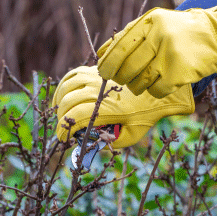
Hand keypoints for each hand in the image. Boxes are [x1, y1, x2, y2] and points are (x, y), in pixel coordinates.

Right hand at [52, 66, 193, 147]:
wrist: (157, 92)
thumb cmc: (145, 116)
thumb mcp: (130, 136)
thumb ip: (110, 142)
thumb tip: (91, 146)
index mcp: (107, 109)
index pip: (75, 117)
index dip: (63, 130)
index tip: (62, 139)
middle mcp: (99, 91)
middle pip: (67, 102)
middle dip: (61, 117)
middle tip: (64, 128)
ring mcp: (97, 77)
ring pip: (67, 86)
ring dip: (59, 100)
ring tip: (61, 112)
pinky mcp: (97, 69)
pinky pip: (73, 74)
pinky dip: (64, 85)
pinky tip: (65, 95)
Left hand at [96, 1, 216, 97]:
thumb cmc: (179, 31)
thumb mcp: (155, 23)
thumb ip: (129, 35)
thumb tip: (100, 54)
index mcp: (149, 22)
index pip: (120, 46)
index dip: (108, 62)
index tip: (103, 72)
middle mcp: (159, 36)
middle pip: (127, 67)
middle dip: (120, 77)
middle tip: (120, 80)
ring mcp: (170, 55)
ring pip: (139, 82)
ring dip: (137, 86)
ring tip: (143, 80)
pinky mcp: (180, 72)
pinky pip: (155, 91)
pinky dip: (154, 91)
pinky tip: (160, 84)